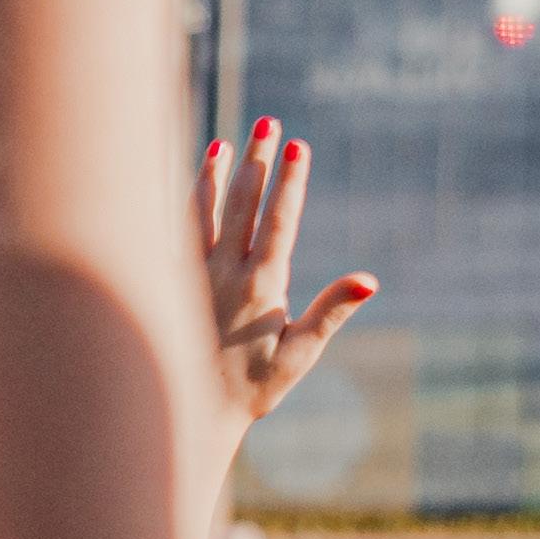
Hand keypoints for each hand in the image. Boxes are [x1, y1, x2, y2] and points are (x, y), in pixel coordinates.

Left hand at [198, 120, 377, 453]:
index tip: (298, 144)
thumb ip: (332, 312)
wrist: (188, 418)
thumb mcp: (299, 354)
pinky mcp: (170, 284)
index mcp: (261, 288)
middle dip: (257, 160)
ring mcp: (193, 277)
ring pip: (202, 213)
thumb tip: (370, 280)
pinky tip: (191, 183)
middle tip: (269, 121)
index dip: (290, 182)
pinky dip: (186, 202)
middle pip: (242, 204)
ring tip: (224, 143)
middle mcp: (224, 275)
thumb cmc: (252, 387)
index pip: (278, 222)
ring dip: (215, 174)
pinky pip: (177, 233)